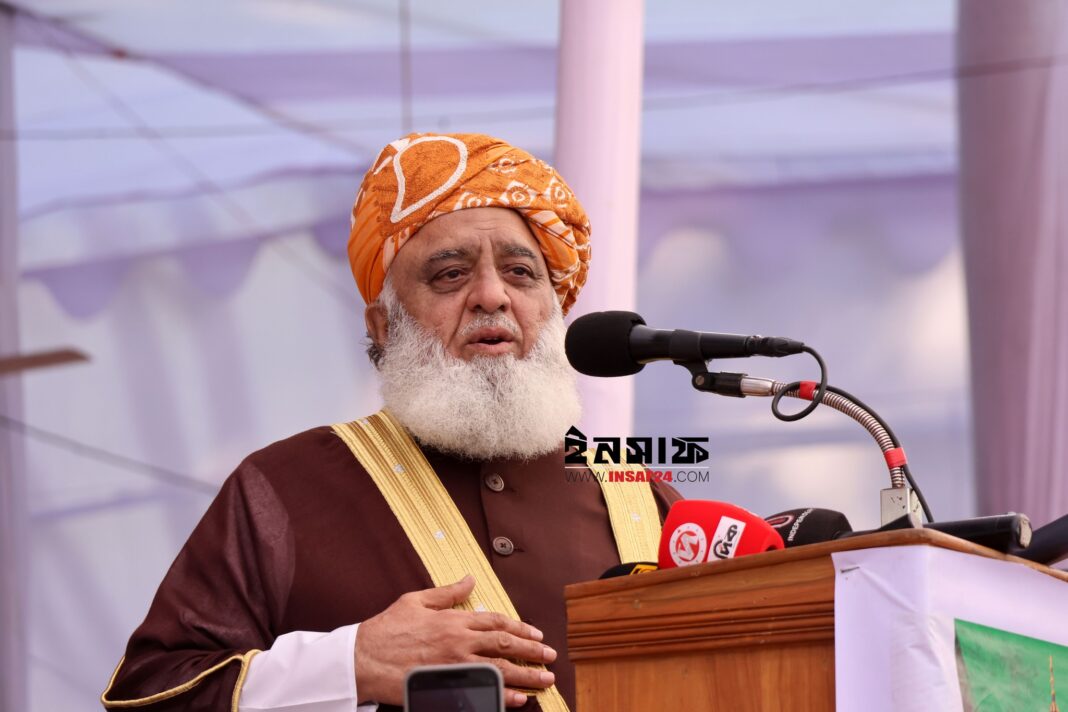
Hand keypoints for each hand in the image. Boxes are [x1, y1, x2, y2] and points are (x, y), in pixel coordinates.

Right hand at [354, 575, 556, 707]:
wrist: (363, 659)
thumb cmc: (387, 629)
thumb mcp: (416, 600)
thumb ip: (447, 592)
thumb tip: (470, 578)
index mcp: (454, 620)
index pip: (497, 622)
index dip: (520, 628)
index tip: (536, 635)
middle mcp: (459, 642)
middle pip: (505, 646)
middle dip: (532, 652)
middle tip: (550, 658)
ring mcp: (455, 667)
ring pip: (500, 670)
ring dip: (526, 675)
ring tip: (545, 680)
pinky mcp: (448, 687)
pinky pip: (482, 692)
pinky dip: (503, 697)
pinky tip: (519, 699)